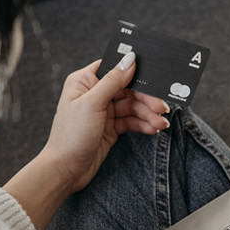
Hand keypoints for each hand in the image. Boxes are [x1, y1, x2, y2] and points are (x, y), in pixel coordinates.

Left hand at [41, 55, 169, 193]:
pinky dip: (143, 124)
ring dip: (148, 115)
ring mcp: (104, 111)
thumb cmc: (71, 134)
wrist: (66, 169)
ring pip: (133, 107)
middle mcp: (95, 94)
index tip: (154, 77)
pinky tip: (152, 129)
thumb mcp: (92, 104)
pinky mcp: (111, 127)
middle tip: (162, 109)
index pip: (114, 69)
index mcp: (85, 81)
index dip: (134, 71)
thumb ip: (112, 81)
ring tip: (161, 125)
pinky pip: (132, 121)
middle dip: (147, 100)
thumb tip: (130, 59)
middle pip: (128, 89)